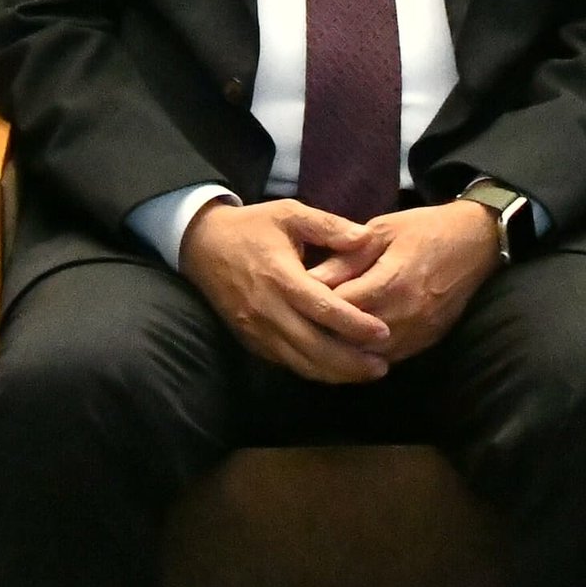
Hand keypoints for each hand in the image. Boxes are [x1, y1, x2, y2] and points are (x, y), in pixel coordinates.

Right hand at [177, 195, 392, 380]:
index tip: (383, 332)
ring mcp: (257, 330)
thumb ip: (329, 225)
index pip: (323, 309)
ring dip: (334, 373)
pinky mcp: (251, 340)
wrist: (202, 244)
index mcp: (281, 276)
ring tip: (367, 373)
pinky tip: (336, 369)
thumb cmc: (252, 227)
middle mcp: (268, 309)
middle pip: (313, 347)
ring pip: (300, 363)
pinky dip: (313, 370)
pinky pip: (286, 362)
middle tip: (382, 367)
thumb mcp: (290, 213)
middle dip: (350, 363)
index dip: (355, 325)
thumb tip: (366, 238)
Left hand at [309, 200, 496, 364]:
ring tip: (317, 339)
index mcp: (392, 281)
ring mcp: (418, 332)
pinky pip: (389, 359)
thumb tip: (309, 279)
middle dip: (323, 332)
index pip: (342, 305)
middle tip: (298, 324)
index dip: (315, 305)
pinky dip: (366, 356)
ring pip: (369, 355)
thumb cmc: (424, 229)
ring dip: (343, 350)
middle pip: (352, 337)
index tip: (294, 301)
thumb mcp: (382, 230)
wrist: (475, 243)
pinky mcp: (427, 342)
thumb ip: (346, 258)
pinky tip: (349, 347)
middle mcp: (406, 313)